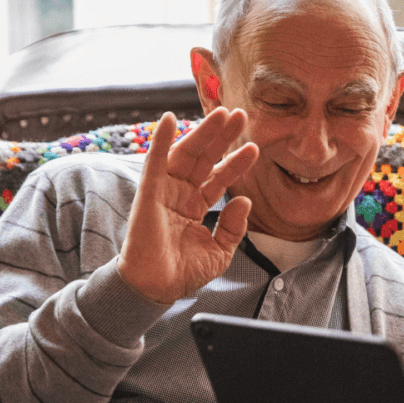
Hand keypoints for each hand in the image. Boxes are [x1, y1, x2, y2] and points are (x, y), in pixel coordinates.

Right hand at [117, 109, 258, 303]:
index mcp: (196, 207)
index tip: (255, 147)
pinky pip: (154, 162)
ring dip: (202, 133)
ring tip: (221, 114)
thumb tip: (244, 200)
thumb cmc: (184, 272)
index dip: (236, 162)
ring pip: (185, 154)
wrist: (157, 288)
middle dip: (222, 137)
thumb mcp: (221, 251)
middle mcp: (181, 195)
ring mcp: (164, 191)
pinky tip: (169, 119)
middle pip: (205, 159)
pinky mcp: (148, 193)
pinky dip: (160, 140)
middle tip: (240, 115)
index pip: (220, 178)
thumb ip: (234, 226)